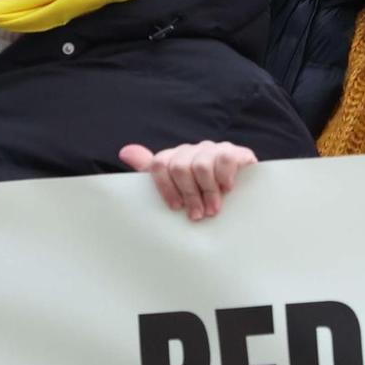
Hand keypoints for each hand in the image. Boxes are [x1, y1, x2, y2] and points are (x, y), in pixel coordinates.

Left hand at [120, 141, 257, 220]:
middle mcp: (192, 150)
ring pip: (201, 165)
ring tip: (213, 209)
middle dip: (189, 195)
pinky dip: (224, 176)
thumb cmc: (201, 194)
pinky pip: (225, 158)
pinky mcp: (236, 152)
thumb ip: (150, 169)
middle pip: (179, 167)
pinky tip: (227, 189)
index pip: (159, 164)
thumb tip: (125, 152)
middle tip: (198, 215)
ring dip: (207, 192)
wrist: (240, 192)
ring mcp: (214, 150)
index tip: (175, 208)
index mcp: (174, 158)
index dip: (165, 188)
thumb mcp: (175, 188)